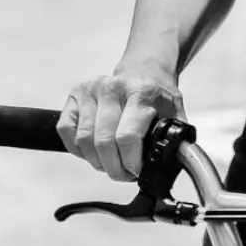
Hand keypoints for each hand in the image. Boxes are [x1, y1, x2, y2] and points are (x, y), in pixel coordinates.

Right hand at [58, 67, 184, 182]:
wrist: (145, 72)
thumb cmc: (158, 98)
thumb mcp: (175, 114)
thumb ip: (176, 139)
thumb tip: (179, 163)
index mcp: (141, 92)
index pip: (127, 137)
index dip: (130, 163)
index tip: (137, 171)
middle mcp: (113, 87)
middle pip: (103, 142)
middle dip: (114, 168)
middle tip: (123, 173)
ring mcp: (91, 88)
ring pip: (84, 140)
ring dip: (97, 161)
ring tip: (110, 163)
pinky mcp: (75, 94)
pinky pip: (67, 131)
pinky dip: (78, 149)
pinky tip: (93, 150)